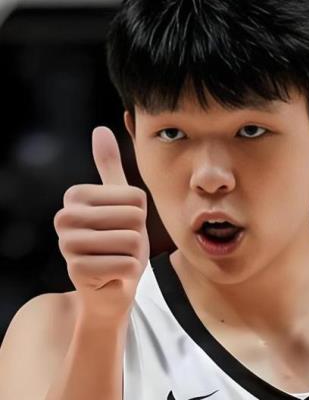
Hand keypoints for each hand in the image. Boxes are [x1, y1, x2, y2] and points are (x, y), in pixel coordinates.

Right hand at [54, 126, 149, 323]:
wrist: (112, 284)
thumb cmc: (119, 240)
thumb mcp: (119, 201)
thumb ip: (109, 166)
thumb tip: (100, 129)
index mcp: (77, 195)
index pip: (135, 197)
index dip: (138, 215)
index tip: (121, 225)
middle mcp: (65, 216)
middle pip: (134, 219)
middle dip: (137, 236)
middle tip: (120, 245)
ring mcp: (68, 244)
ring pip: (132, 242)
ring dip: (134, 255)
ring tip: (117, 257)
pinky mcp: (77, 271)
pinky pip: (127, 265)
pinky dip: (129, 272)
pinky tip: (114, 273)